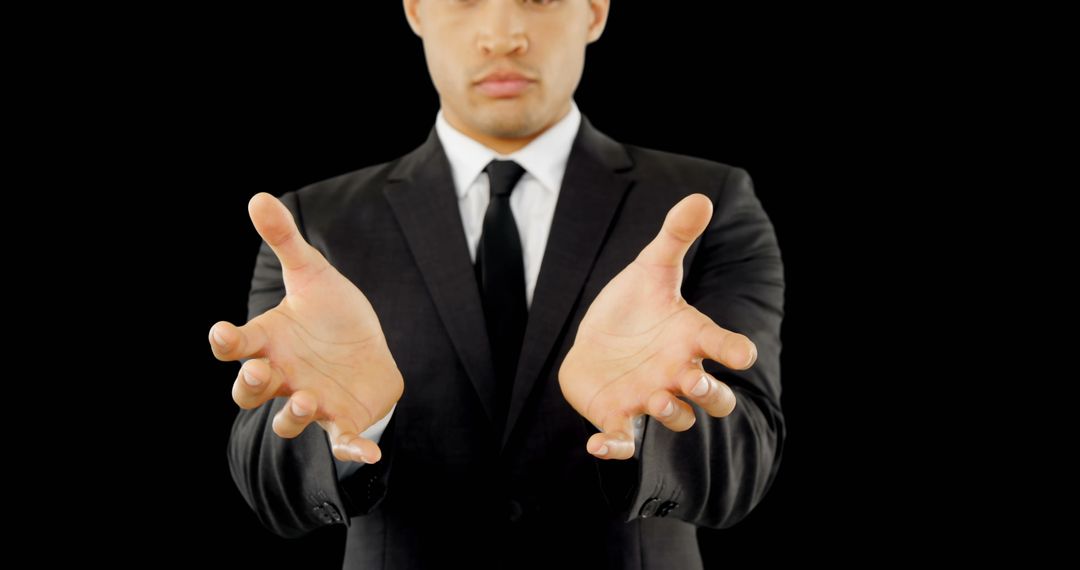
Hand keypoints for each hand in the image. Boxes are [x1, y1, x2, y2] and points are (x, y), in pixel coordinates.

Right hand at [209, 193, 403, 463]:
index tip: (221, 332)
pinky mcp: (342, 421)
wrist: (370, 348)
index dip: (225, 342)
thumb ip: (285, 241)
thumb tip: (258, 196)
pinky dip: (353, 450)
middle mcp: (282, 377)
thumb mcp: (312, 274)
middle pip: (249, 391)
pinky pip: (341, 442)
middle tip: (261, 370)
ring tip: (306, 397)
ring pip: (286, 420)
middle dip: (250, 384)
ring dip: (292, 414)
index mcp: (268, 343)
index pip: (235, 346)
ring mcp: (310, 401)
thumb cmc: (331, 314)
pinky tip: (370, 453)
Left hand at [559, 194, 757, 459]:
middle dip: (710, 394)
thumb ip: (675, 237)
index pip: (725, 347)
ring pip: (675, 417)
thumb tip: (700, 197)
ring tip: (658, 400)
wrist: (597, 341)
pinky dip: (613, 448)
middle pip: (711, 397)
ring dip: (671, 413)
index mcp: (690, 338)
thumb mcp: (652, 268)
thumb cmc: (635, 308)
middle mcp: (677, 374)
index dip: (735, 351)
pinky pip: (622, 441)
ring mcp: (650, 398)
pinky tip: (596, 444)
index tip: (741, 353)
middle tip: (697, 381)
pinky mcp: (618, 418)